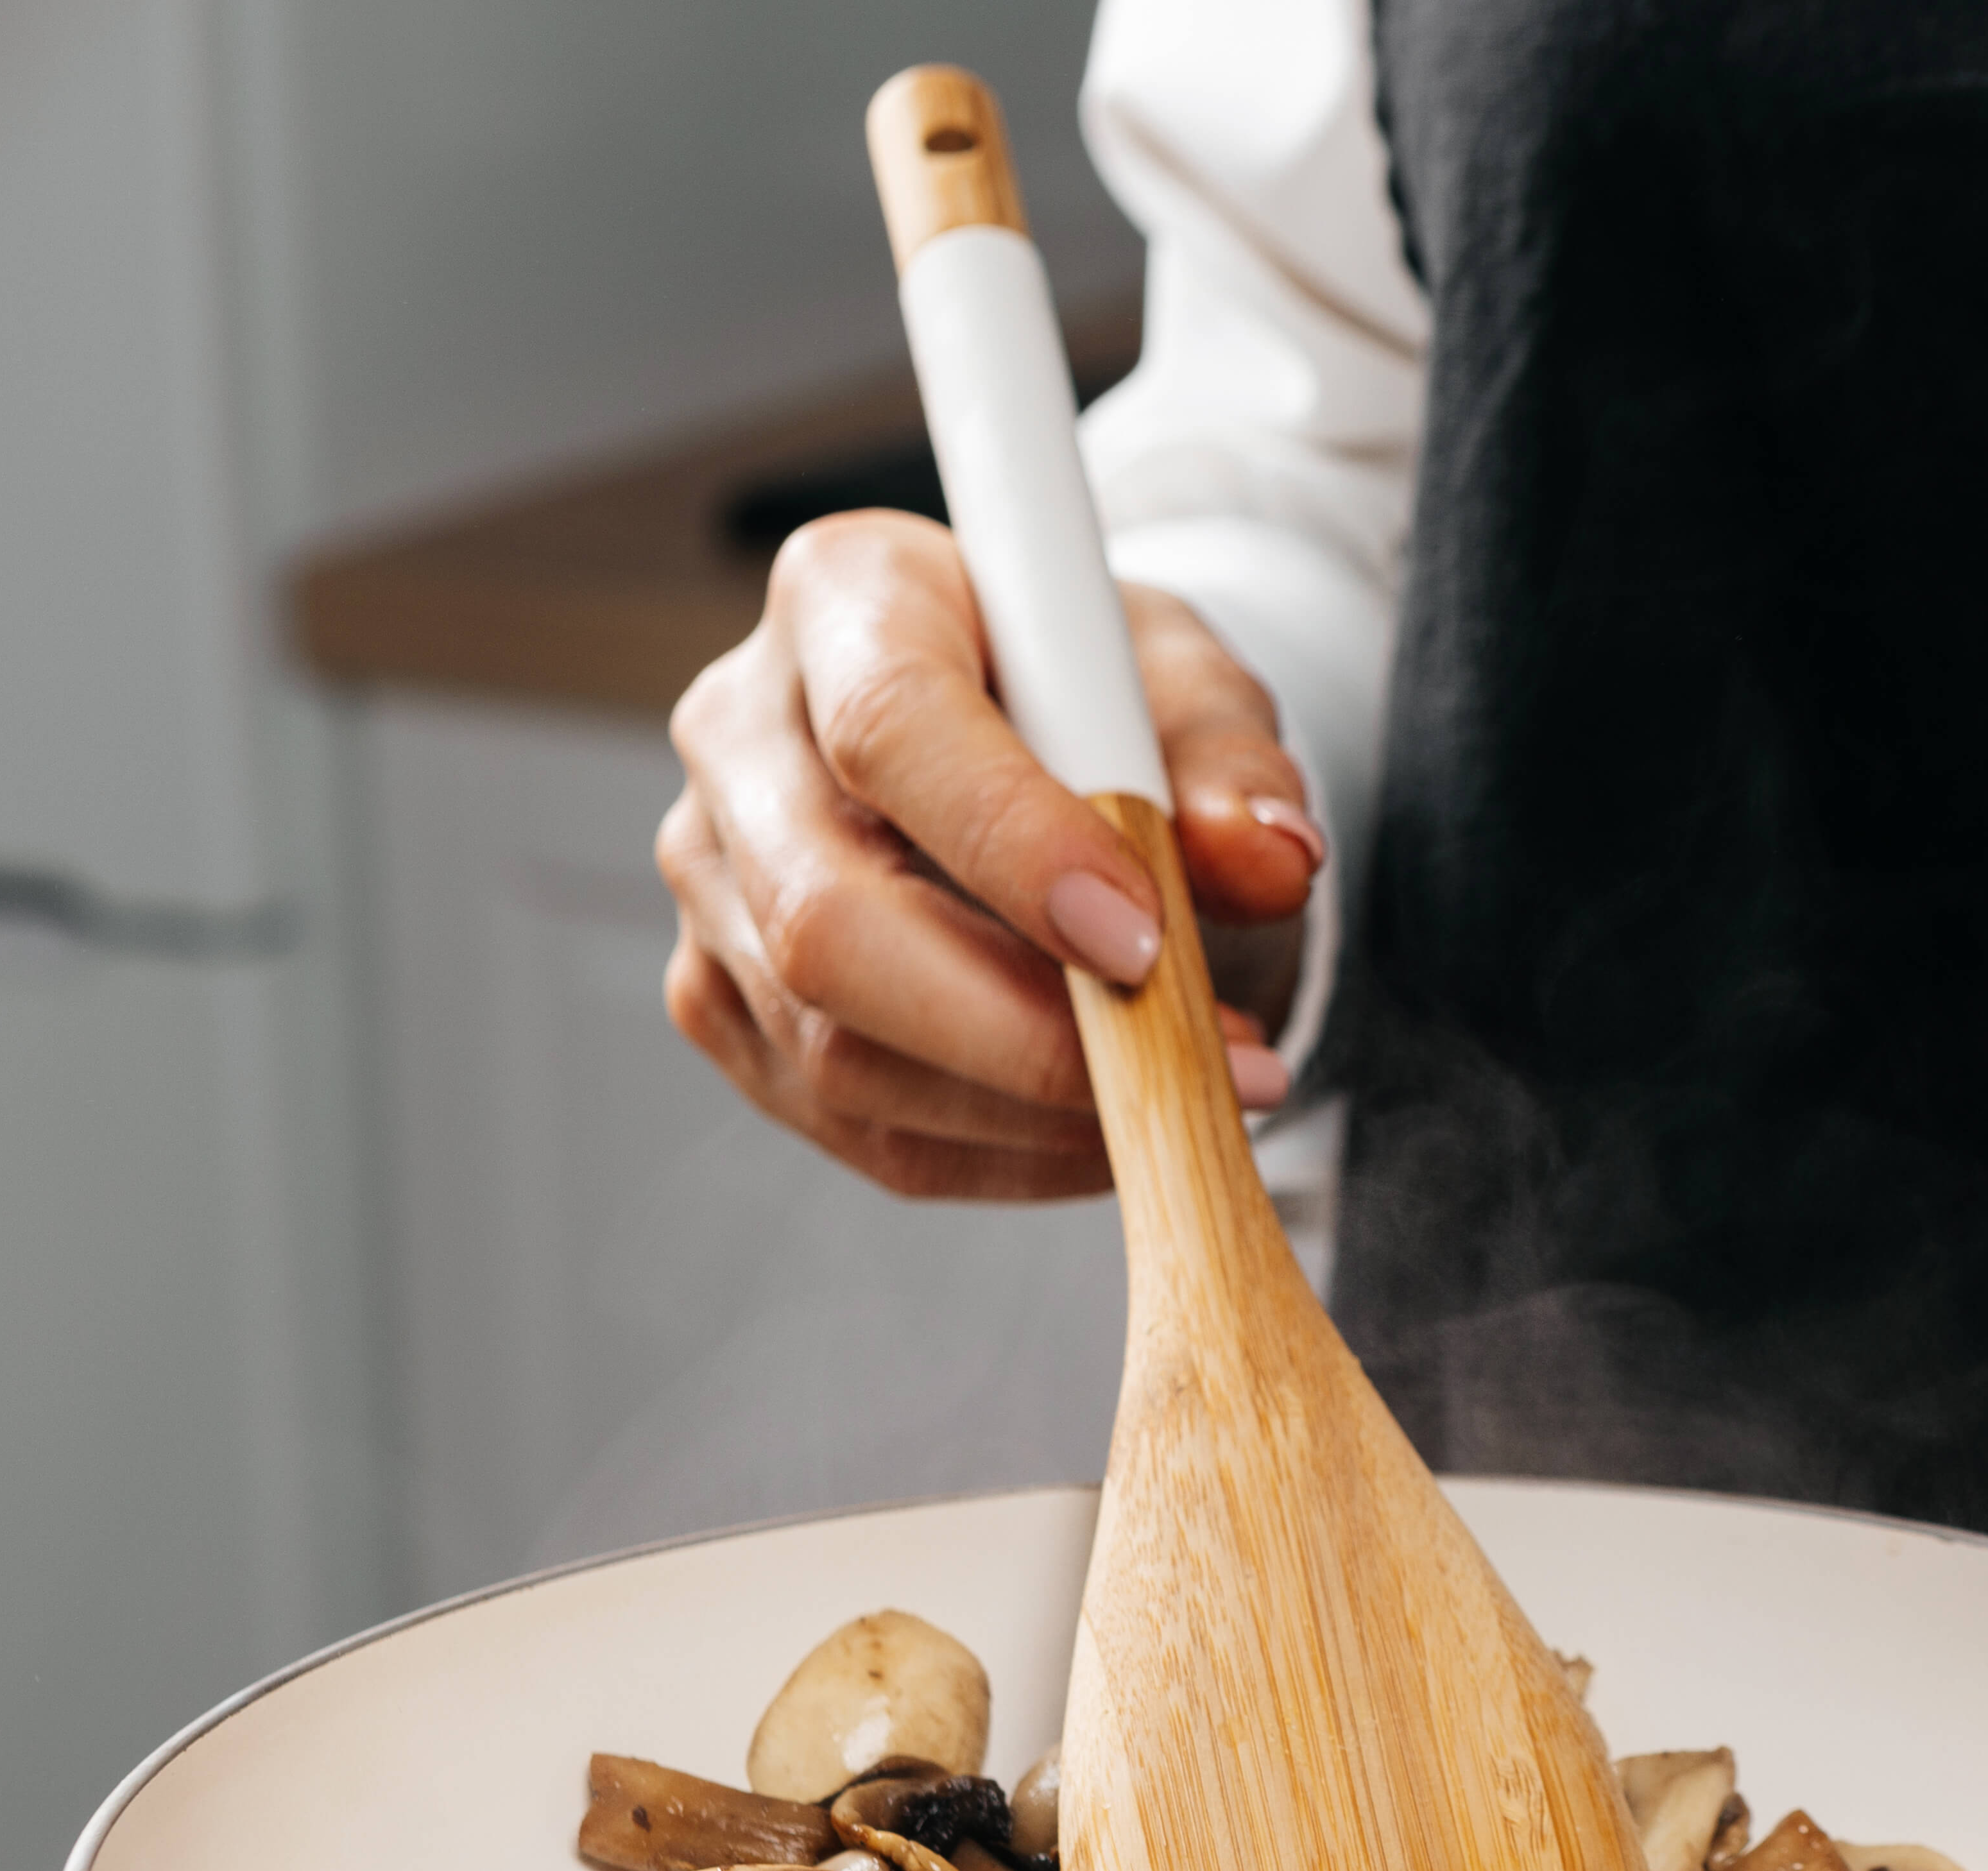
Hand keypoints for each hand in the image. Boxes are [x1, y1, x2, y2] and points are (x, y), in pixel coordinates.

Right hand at [655, 511, 1320, 1199]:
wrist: (1022, 735)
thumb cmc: (1092, 691)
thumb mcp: (1185, 683)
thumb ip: (1231, 763)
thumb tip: (1274, 859)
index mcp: (843, 599)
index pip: (891, 731)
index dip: (1015, 850)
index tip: (1144, 942)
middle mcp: (738, 735)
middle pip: (827, 924)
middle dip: (1019, 1031)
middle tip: (1184, 1063)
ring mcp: (713, 880)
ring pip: (836, 1053)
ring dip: (1028, 1112)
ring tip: (1177, 1092)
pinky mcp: (722, 999)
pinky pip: (852, 1125)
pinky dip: (997, 1154)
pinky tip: (1101, 1127)